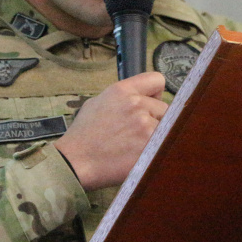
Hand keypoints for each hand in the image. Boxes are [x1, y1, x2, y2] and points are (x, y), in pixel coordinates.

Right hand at [53, 72, 166, 190]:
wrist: (75, 161)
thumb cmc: (83, 135)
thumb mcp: (96, 103)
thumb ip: (122, 98)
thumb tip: (140, 99)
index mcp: (122, 90)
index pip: (156, 79)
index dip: (156, 93)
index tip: (151, 103)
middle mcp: (136, 104)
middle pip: (164, 108)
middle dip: (155, 119)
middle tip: (137, 132)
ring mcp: (145, 126)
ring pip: (166, 128)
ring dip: (156, 137)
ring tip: (135, 146)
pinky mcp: (150, 146)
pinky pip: (164, 145)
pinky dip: (155, 151)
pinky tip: (139, 155)